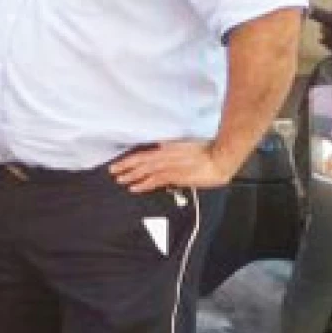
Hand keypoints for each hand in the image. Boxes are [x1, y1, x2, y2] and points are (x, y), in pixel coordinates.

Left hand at [111, 140, 232, 191]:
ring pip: (144, 171)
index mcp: (166, 148)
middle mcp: (164, 156)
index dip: (128, 160)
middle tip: (112, 172)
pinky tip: (134, 188)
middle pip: (139, 162)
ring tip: (120, 180)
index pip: (142, 154)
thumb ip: (170, 147)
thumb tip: (161, 146)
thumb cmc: (207, 150)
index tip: (117, 164)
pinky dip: (143, 184)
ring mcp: (169, 166)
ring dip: (130, 176)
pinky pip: (154, 180)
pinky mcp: (175, 176)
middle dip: (125, 167)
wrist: (219, 157)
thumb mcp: (183, 144)